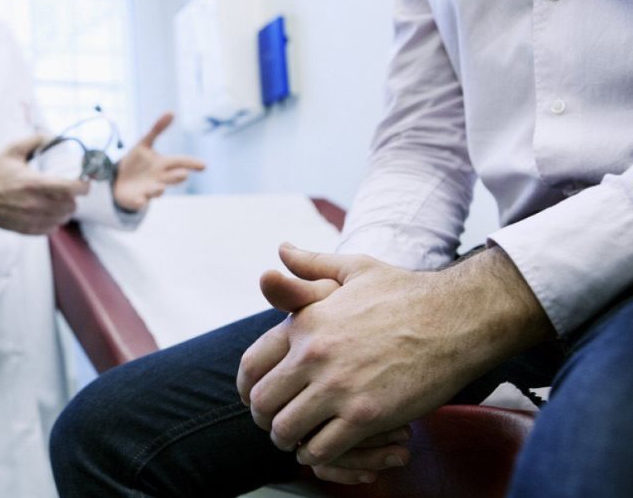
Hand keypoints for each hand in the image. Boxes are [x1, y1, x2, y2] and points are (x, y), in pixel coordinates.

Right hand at [0, 135, 88, 234]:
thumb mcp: (12, 151)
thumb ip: (34, 141)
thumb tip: (53, 136)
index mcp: (35, 184)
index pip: (71, 188)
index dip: (83, 185)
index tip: (84, 181)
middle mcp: (36, 204)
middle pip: (71, 205)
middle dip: (73, 198)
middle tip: (68, 191)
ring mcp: (32, 219)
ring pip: (63, 219)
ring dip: (65, 210)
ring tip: (58, 202)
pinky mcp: (27, 229)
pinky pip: (52, 229)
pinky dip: (54, 222)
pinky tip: (48, 213)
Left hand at [113, 113, 204, 210]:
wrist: (119, 181)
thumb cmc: (136, 163)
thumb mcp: (144, 144)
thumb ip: (157, 129)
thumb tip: (172, 112)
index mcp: (163, 165)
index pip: (179, 162)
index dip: (191, 163)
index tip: (204, 165)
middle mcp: (159, 178)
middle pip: (171, 177)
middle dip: (177, 176)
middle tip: (184, 174)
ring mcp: (148, 190)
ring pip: (156, 190)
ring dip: (158, 189)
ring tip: (160, 188)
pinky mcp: (136, 199)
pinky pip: (139, 201)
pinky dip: (140, 202)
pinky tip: (140, 200)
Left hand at [252, 255, 410, 484]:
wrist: (457, 317)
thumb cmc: (406, 293)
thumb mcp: (353, 269)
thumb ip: (311, 265)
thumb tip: (282, 249)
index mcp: (304, 323)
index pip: (251, 365)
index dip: (247, 388)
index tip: (257, 397)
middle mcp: (313, 355)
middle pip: (262, 403)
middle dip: (266, 419)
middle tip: (279, 425)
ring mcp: (338, 387)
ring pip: (286, 430)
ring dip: (290, 441)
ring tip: (301, 441)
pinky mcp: (366, 415)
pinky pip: (323, 449)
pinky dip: (319, 455)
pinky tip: (327, 449)